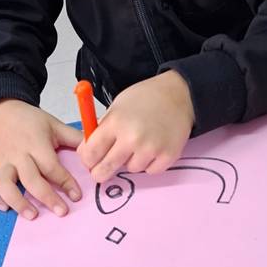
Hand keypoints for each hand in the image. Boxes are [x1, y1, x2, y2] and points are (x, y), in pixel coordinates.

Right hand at [0, 99, 82, 219]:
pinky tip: (4, 208)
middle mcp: (17, 155)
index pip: (51, 166)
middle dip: (46, 197)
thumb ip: (75, 138)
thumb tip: (97, 148)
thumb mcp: (55, 124)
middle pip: (30, 179)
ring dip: (17, 201)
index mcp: (35, 144)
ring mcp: (1, 162)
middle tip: (62, 212)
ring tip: (32, 215)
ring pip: (4, 184)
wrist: (2, 110)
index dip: (65, 182)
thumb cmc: (31, 121)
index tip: (76, 196)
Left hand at [77, 71, 194, 182]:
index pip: (90, 153)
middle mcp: (132, 138)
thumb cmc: (145, 98)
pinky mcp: (168, 156)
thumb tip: (88, 152)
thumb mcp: (116, 106)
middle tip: (101, 172)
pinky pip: (150, 171)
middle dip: (100, 172)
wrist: (178, 94)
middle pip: (105, 169)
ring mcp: (151, 149)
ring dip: (131, 162)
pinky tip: (153, 148)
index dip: (87, 160)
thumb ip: (102, 129)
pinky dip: (149, 164)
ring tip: (139, 145)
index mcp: (115, 122)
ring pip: (130, 169)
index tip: (89, 161)